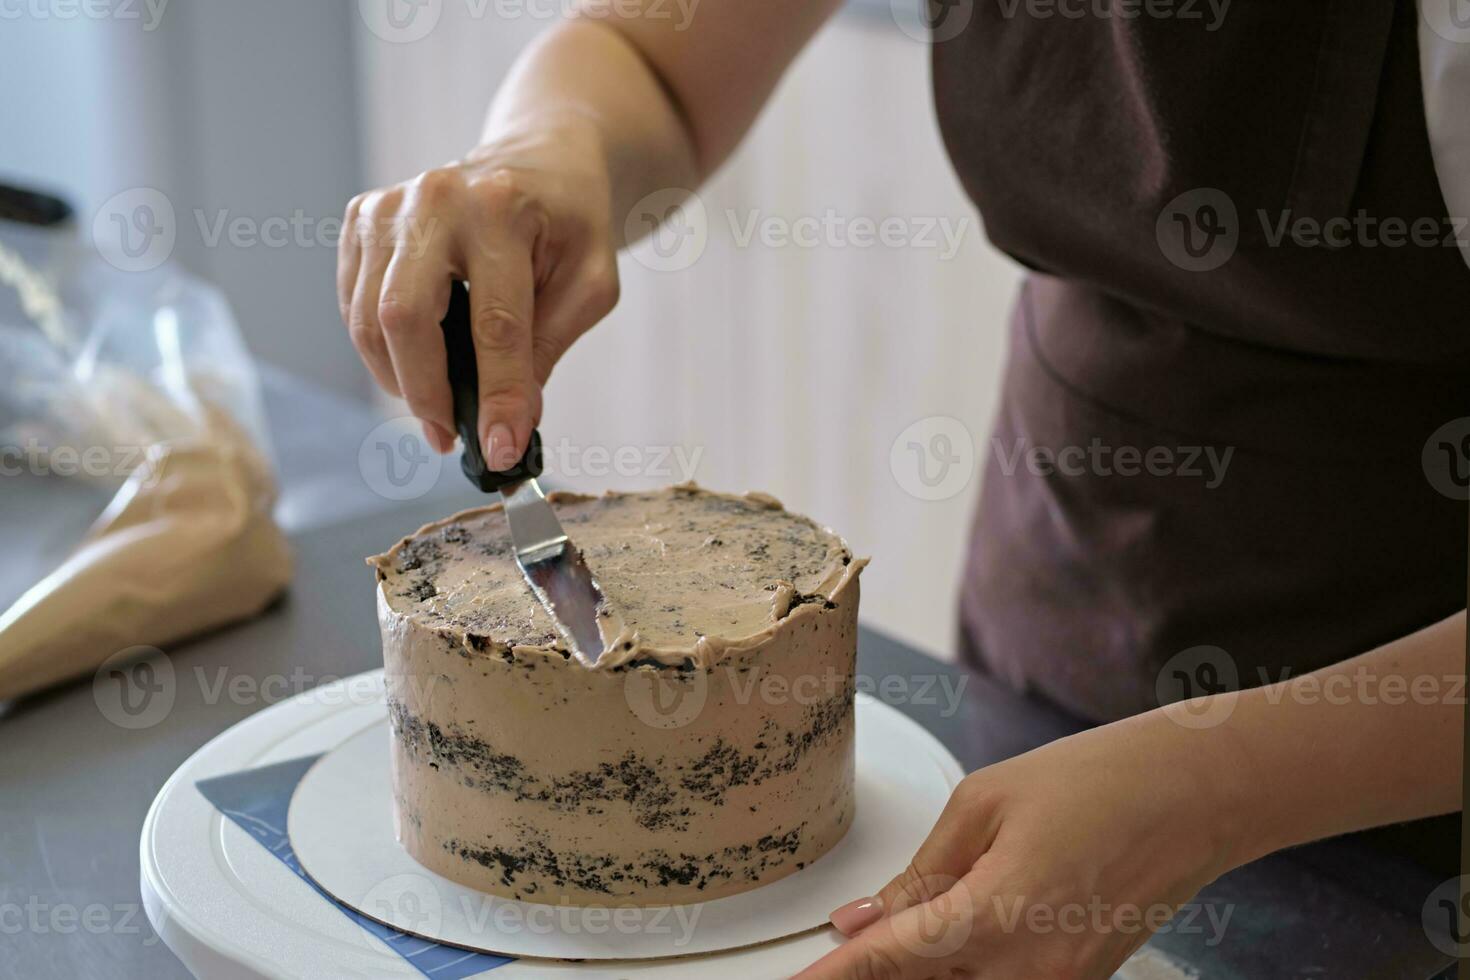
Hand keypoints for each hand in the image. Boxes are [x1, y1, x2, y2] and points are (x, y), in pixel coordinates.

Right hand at [337, 116, 620, 464]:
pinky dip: (380, 349)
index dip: (496, 395)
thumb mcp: (590, 284)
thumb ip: (549, 348)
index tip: (500, 450)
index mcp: (500, 209)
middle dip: (425, 393)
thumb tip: (510, 423)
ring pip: (368, 319)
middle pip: (403, 318)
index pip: (493, 323)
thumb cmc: (572, 225)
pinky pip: (354, 305)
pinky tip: (416, 364)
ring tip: (439, 409)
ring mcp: (388, 206)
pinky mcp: (361, 219)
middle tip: (451, 436)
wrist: (542, 161)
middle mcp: (434, 200)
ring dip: (399, 380)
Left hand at [796, 714, 1240, 978]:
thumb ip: (919, 872)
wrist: (1198, 793)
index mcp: (998, 918)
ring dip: (920, 967)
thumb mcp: (985, 803)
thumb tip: (863, 919)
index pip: (887, 964)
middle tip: (847, 941)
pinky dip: (962, 965)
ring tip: (900, 927)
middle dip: (876, 969)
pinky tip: (949, 929)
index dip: (832, 978)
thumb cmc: (1104, 780)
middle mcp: (1031, 971)